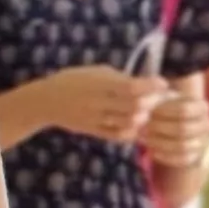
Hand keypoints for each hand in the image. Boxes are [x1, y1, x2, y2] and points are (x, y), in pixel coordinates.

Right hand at [31, 66, 164, 143]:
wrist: (45, 101)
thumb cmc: (73, 80)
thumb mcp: (96, 72)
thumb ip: (119, 78)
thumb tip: (147, 83)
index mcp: (99, 83)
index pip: (132, 87)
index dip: (151, 86)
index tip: (162, 83)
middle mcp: (98, 101)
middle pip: (134, 107)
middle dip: (151, 103)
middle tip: (159, 100)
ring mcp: (95, 118)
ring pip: (129, 123)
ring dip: (143, 118)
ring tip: (147, 112)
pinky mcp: (93, 131)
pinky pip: (118, 135)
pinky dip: (132, 132)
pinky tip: (135, 125)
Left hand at [140, 87, 208, 170]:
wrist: (168, 124)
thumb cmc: (164, 107)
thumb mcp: (161, 97)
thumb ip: (153, 98)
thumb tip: (142, 101)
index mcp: (202, 107)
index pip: (184, 110)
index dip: (164, 111)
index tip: (151, 110)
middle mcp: (207, 125)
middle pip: (183, 129)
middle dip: (159, 128)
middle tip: (145, 125)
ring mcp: (203, 141)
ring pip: (183, 146)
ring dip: (160, 142)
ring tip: (146, 137)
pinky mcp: (195, 156)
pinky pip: (183, 160)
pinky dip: (166, 156)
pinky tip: (153, 150)